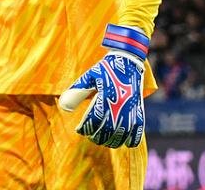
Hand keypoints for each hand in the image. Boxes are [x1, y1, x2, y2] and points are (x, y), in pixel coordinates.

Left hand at [58, 24, 148, 148]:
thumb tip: (64, 108)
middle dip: (95, 136)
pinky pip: (137, 135)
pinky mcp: (139, 113)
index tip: (79, 129)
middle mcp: (120, 106)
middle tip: (89, 134)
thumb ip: (76, 92)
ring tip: (101, 138)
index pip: (94, 121)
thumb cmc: (105, 70)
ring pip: (121, 136)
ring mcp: (131, 111)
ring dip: (110, 141)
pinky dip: (129, 141)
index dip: (85, 128)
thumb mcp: (88, 77)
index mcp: (107, 97)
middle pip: (107, 132)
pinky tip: (121, 140)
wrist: (128, 62)